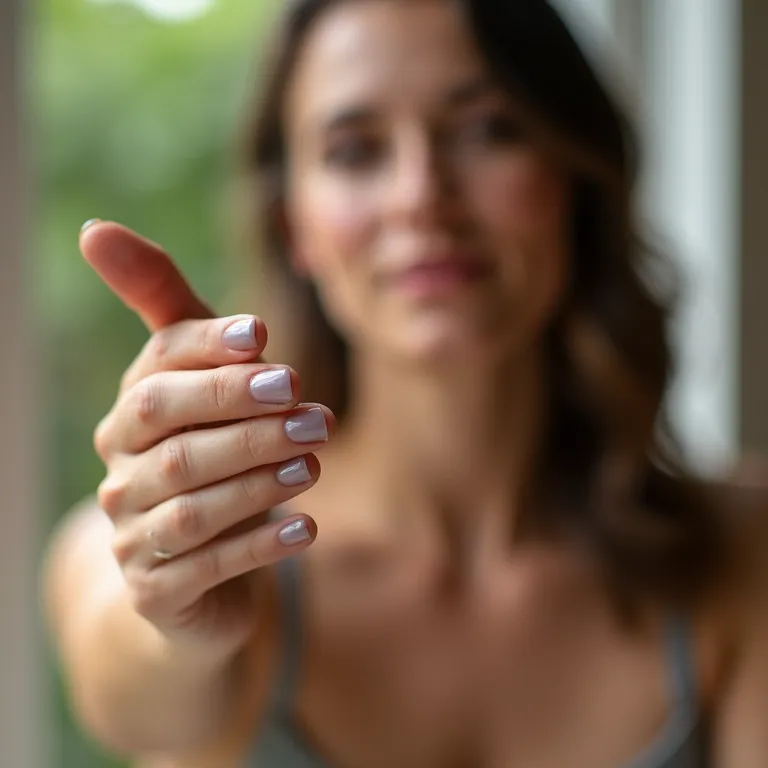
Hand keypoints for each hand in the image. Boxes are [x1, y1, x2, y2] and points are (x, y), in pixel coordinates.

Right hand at [81, 222, 332, 658]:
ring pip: (192, 503)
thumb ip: (170, 314)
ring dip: (258, 479)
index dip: (206, 351)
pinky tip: (308, 528)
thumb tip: (93, 227)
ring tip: (315, 461)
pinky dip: (261, 543)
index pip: (157, 372)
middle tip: (311, 408)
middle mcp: (122, 473)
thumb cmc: (208, 456)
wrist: (192, 571)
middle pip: (174, 437)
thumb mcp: (199, 384)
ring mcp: (134, 536)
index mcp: (132, 416)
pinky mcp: (160, 591)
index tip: (262, 335)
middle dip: (243, 416)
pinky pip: (209, 566)